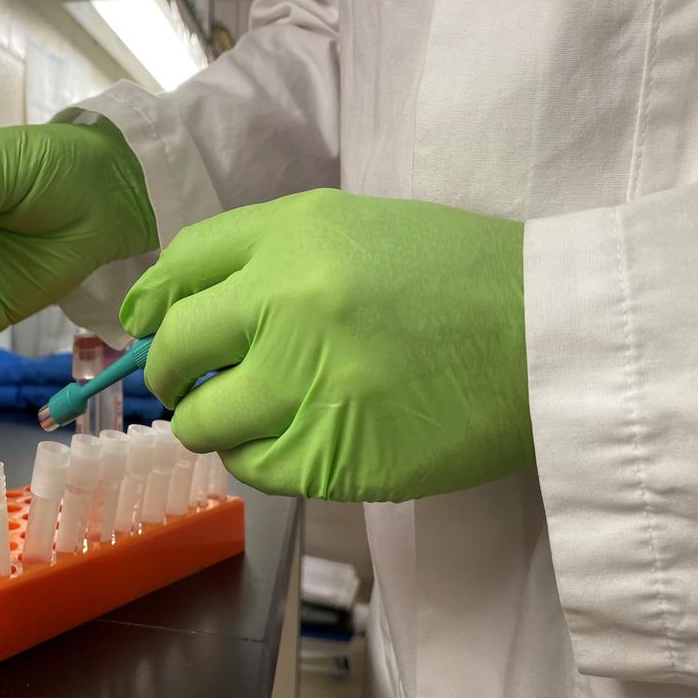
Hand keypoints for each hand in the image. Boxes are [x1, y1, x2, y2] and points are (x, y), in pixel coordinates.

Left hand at [119, 189, 535, 502]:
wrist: (549, 334)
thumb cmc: (452, 276)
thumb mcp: (351, 230)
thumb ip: (261, 256)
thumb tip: (168, 305)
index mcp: (294, 234)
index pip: (180, 267)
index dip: (153, 304)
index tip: (148, 328)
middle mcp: (289, 302)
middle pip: (175, 349)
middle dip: (169, 373)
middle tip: (188, 384)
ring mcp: (309, 382)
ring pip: (205, 423)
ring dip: (214, 423)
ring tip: (253, 414)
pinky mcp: (334, 455)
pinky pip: (255, 468)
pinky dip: (259, 458)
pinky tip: (294, 440)